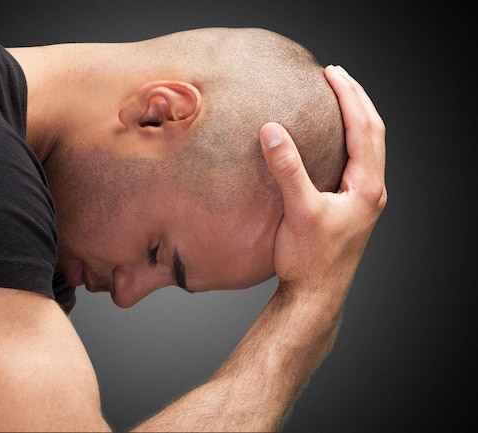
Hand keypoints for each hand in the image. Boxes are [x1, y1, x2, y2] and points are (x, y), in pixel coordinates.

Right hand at [259, 65, 386, 305]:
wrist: (315, 296)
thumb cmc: (310, 260)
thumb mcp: (299, 210)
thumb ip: (287, 169)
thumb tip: (271, 130)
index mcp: (367, 188)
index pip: (365, 129)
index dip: (349, 97)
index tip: (332, 74)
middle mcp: (371, 191)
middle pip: (374, 132)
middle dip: (357, 100)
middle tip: (336, 75)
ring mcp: (364, 200)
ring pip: (368, 148)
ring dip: (356, 118)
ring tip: (338, 98)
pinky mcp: (351, 208)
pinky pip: (357, 162)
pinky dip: (348, 140)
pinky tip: (330, 140)